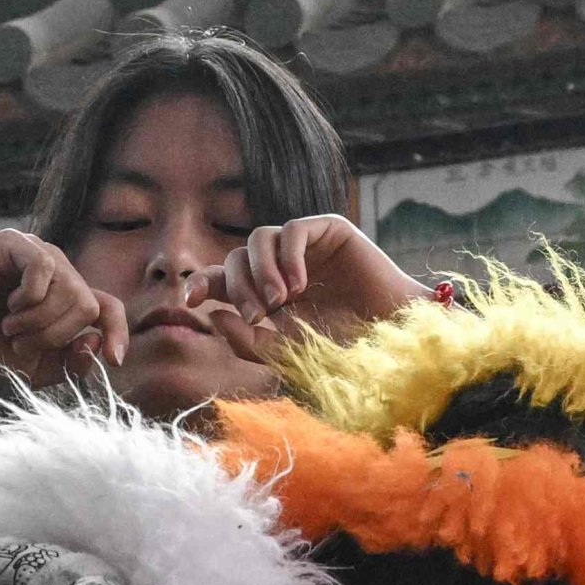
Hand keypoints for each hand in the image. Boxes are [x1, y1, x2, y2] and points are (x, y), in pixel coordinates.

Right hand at [0, 228, 129, 388]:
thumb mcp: (39, 369)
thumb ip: (73, 363)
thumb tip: (94, 340)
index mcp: (68, 297)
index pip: (109, 308)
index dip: (118, 332)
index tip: (114, 360)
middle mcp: (58, 270)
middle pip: (88, 305)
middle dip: (57, 336)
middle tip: (22, 343)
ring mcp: (38, 252)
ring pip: (71, 290)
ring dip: (39, 322)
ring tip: (11, 328)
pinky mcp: (14, 242)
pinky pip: (44, 268)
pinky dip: (28, 298)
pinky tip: (9, 305)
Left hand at [186, 215, 433, 367]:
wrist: (392, 336)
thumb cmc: (344, 348)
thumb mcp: (287, 353)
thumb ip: (248, 341)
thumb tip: (214, 314)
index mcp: (266, 294)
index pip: (223, 279)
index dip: (203, 283)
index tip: (191, 300)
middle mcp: (279, 266)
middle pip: (235, 257)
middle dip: (239, 286)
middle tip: (257, 315)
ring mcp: (302, 247)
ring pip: (257, 238)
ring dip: (260, 271)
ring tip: (280, 301)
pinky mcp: (327, 230)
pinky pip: (290, 231)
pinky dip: (287, 257)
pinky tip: (300, 286)